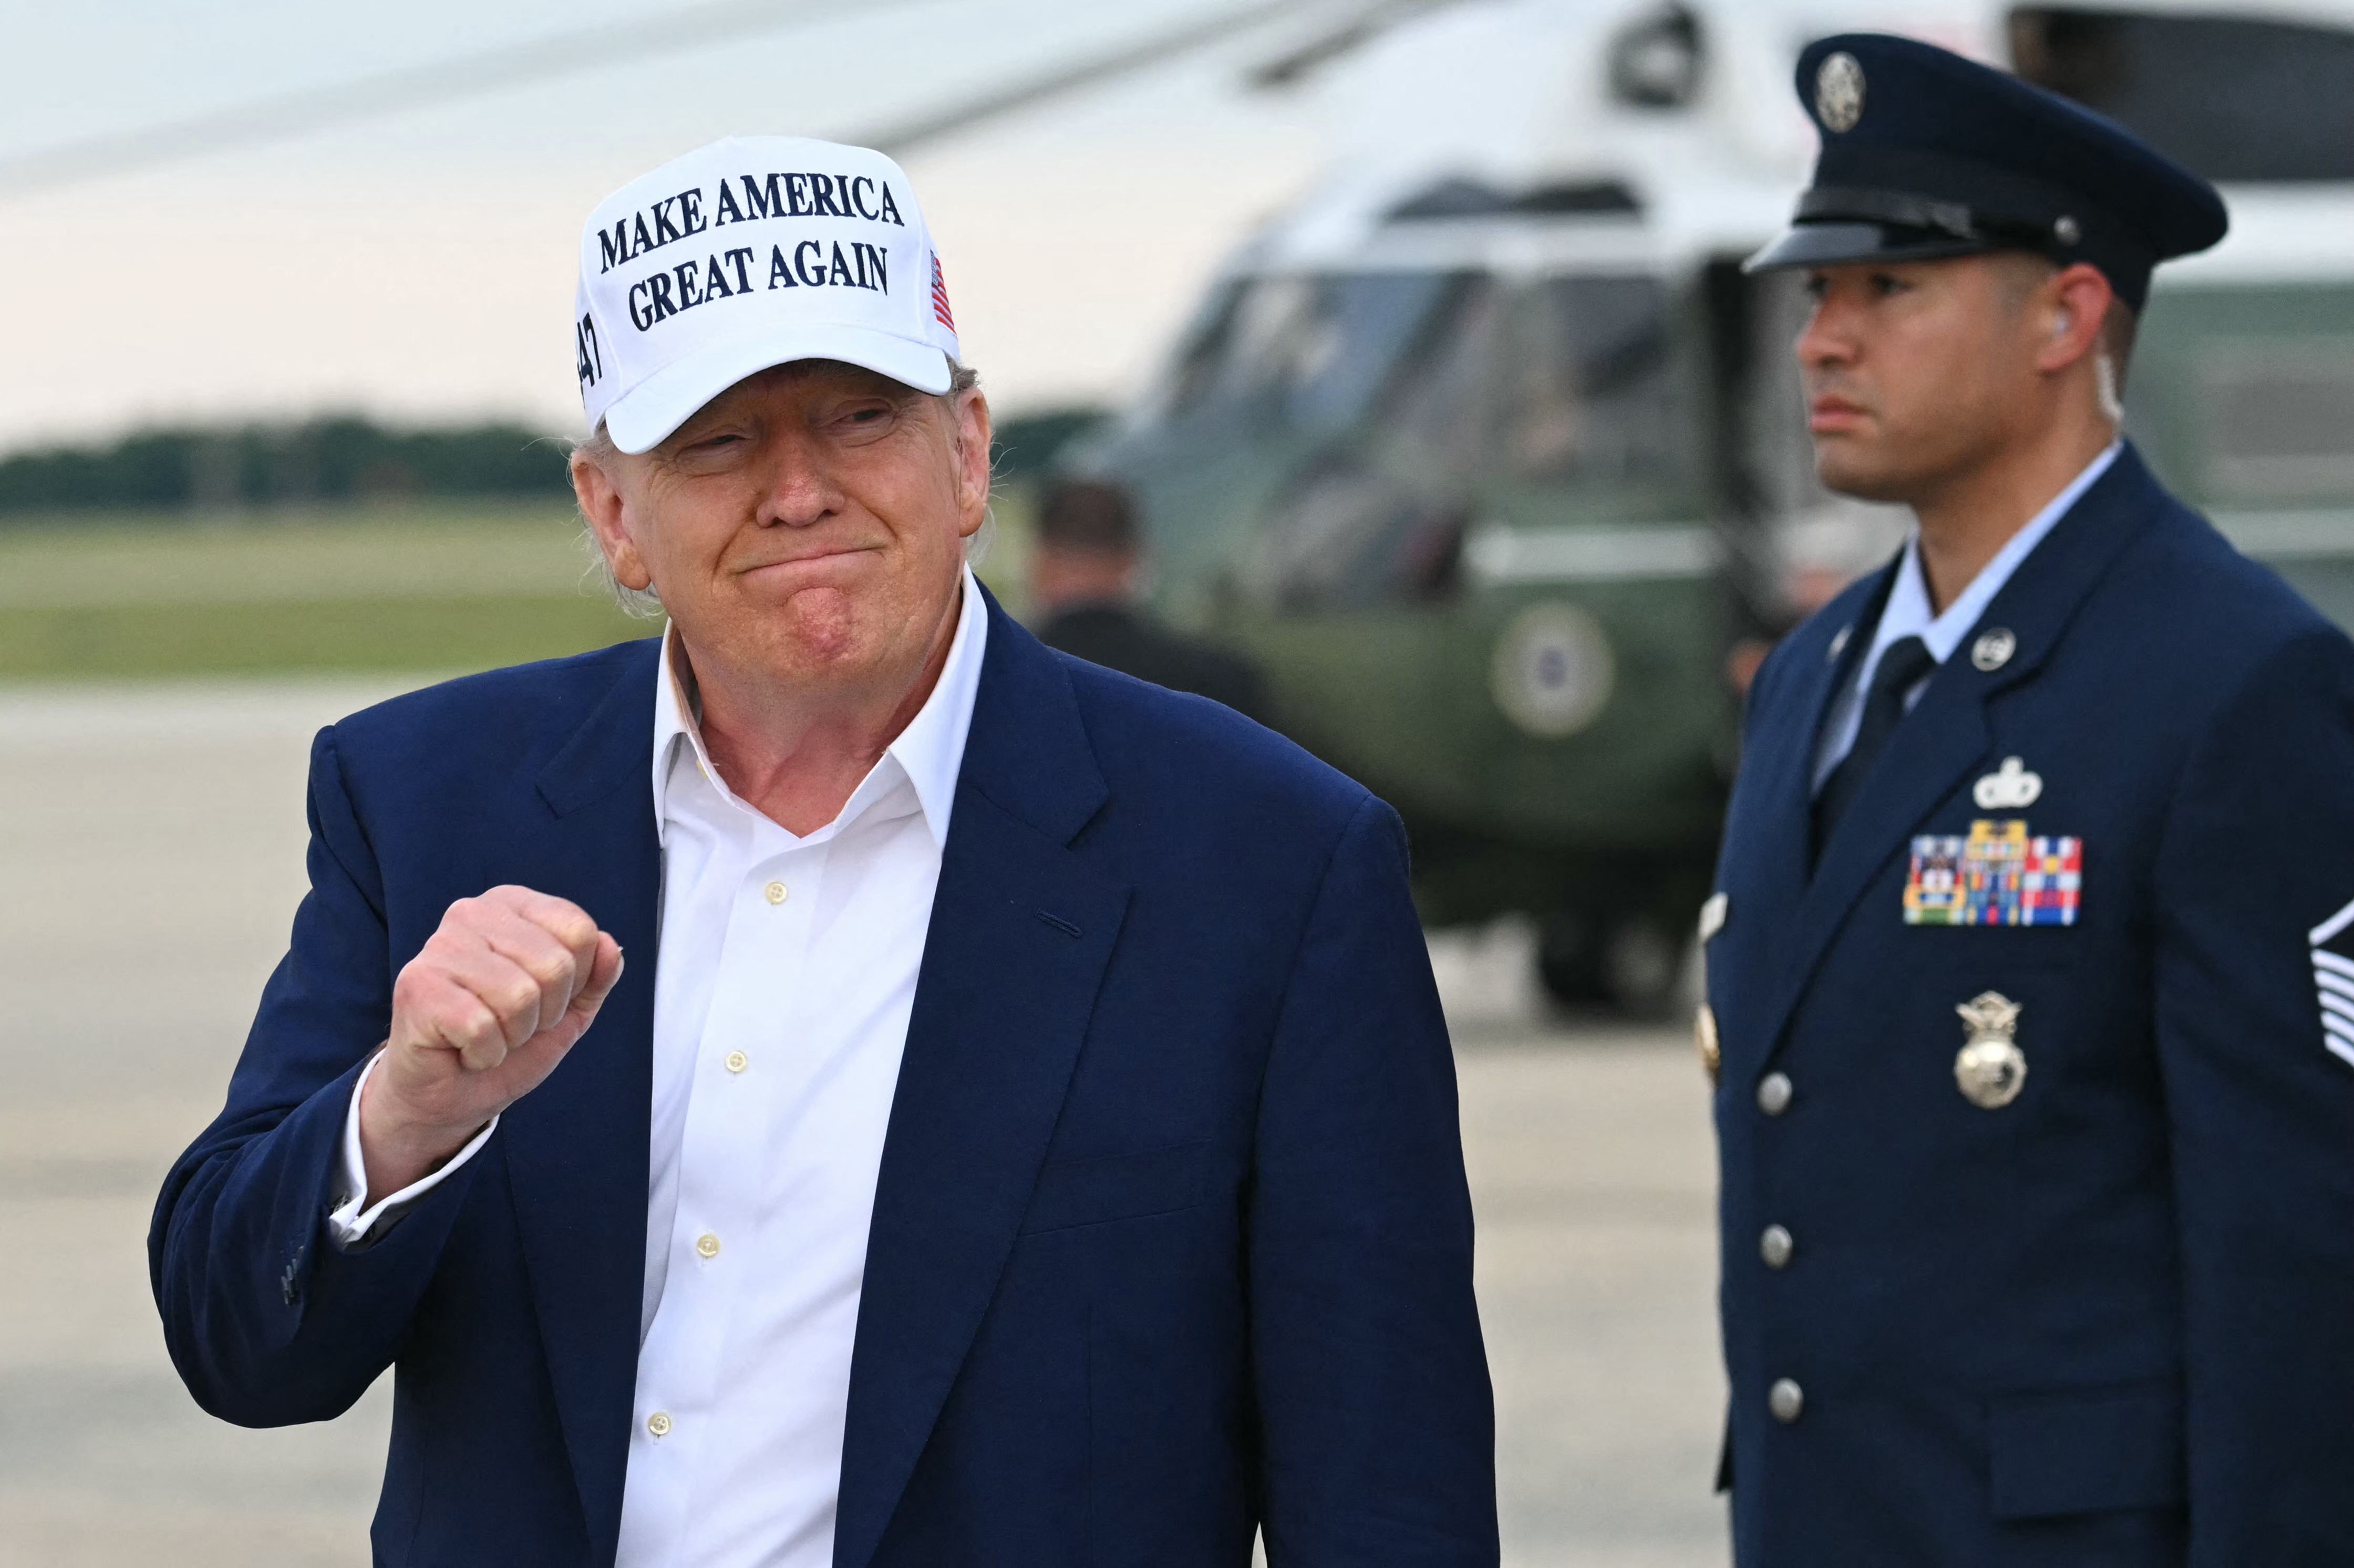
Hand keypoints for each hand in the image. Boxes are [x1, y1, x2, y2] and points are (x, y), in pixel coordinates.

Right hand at [358, 886, 622, 1201]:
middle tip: (511, 1025)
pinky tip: (464, 1050)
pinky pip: (482, 1027)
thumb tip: (611, 946)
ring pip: (520, 997)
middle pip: (555, 965)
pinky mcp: (417, 985)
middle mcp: (472, 913)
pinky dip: (485, 1054)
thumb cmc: (506, 1041)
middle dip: (545, 1013)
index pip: (580, 931)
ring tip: (488, 1035)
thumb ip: (596, 977)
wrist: (449, 1094)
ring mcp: (440, 946)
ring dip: (514, 1036)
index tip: (543, 1000)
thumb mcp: (568, 1010)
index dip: (575, 983)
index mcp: (513, 906)